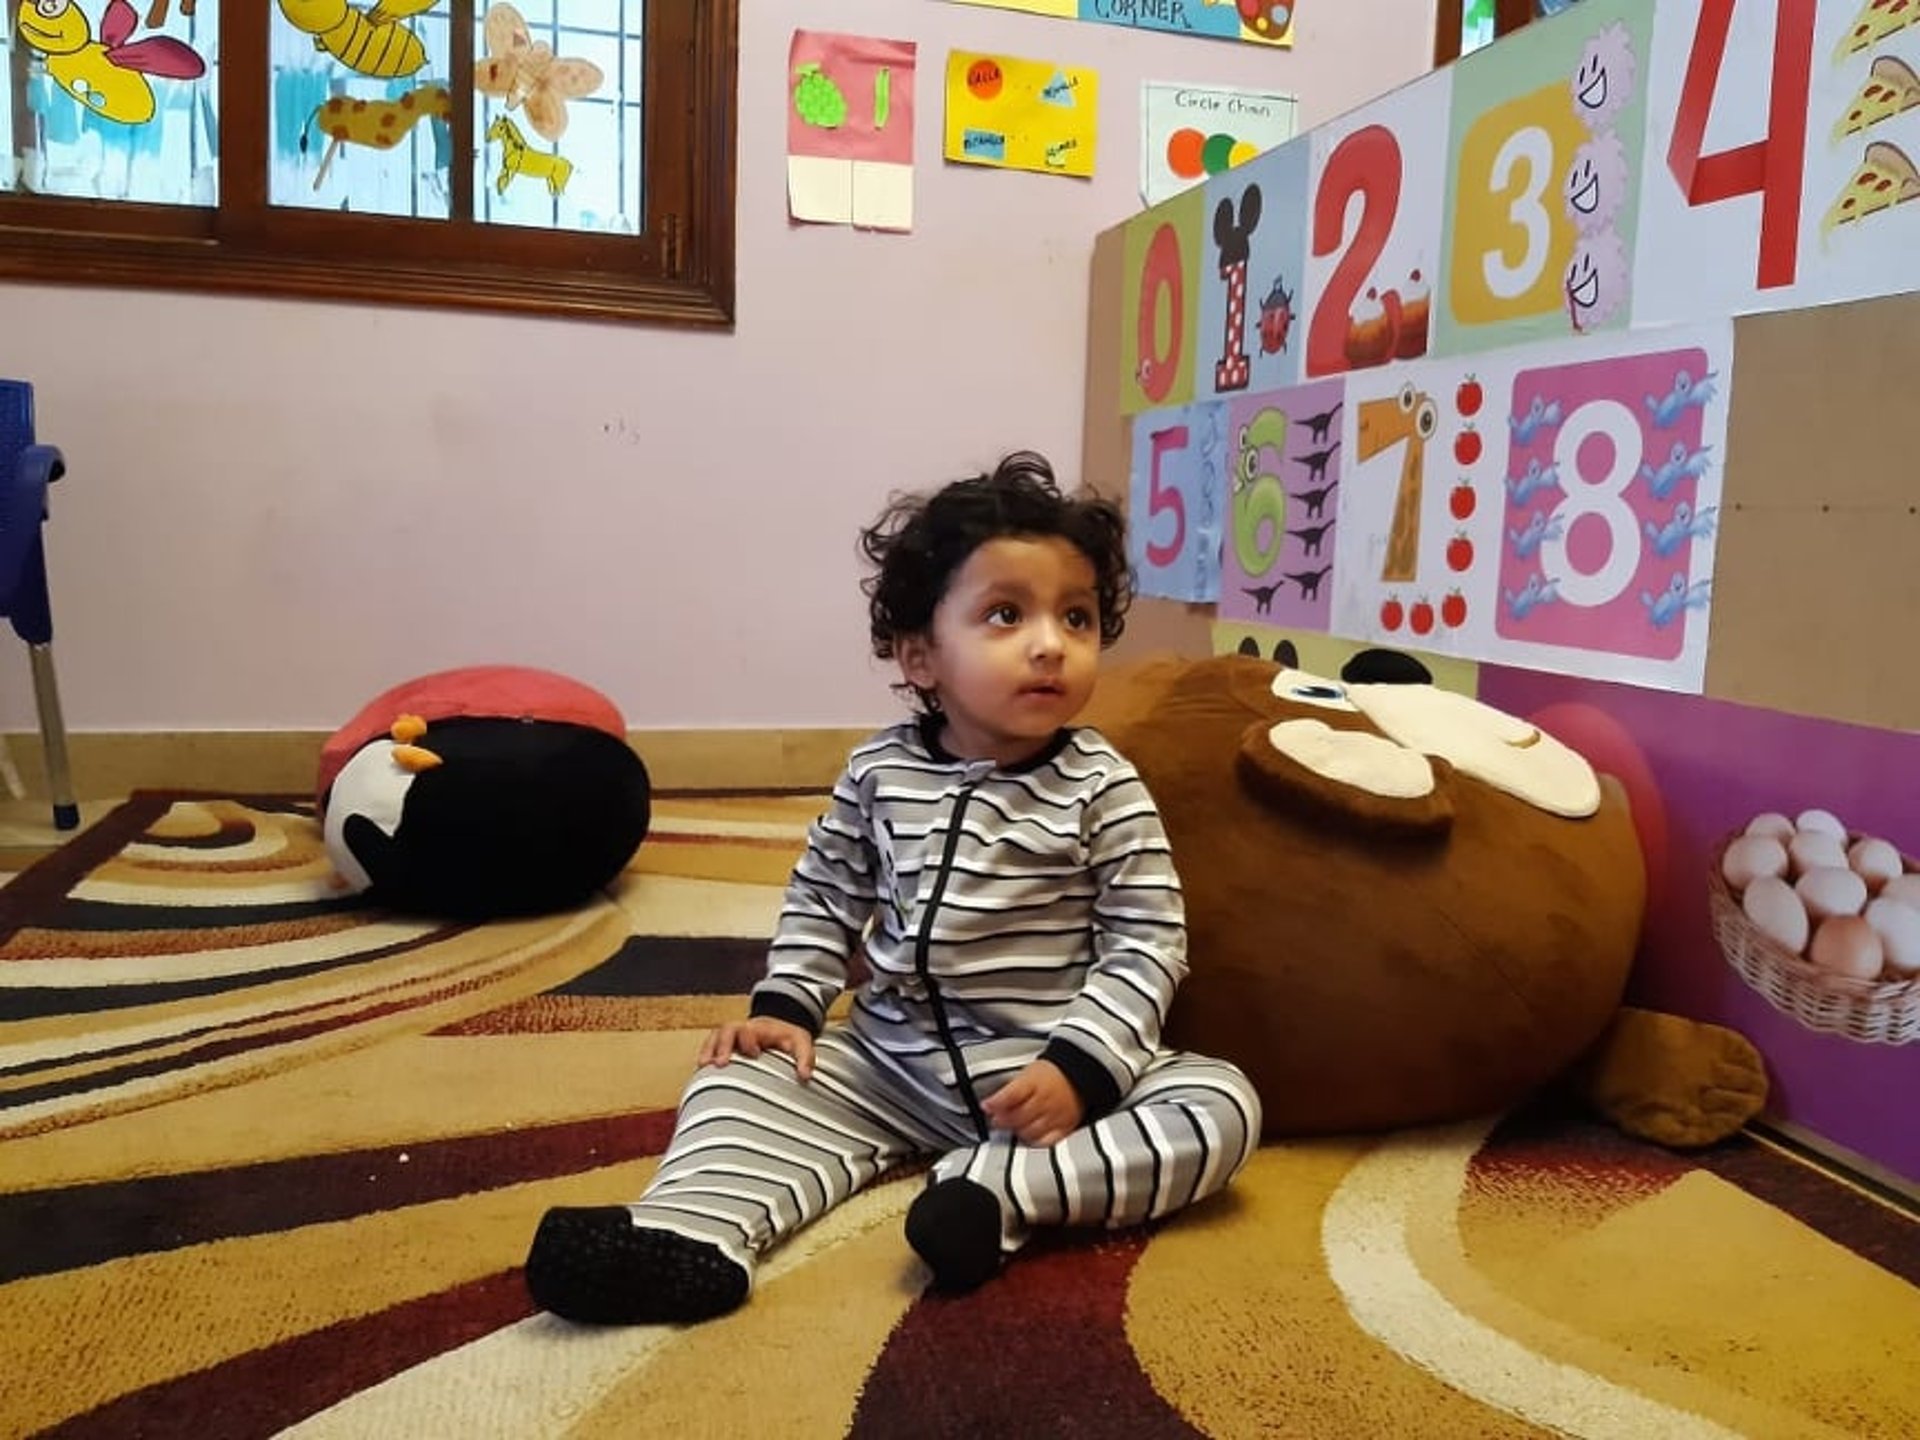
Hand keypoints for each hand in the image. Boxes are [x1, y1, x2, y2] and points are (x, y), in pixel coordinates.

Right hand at [696, 1017, 814, 1080]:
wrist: (778, 1028)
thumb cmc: (788, 1037)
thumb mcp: (802, 1042)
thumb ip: (805, 1057)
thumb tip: (806, 1077)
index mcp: (758, 1028)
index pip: (748, 1029)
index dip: (748, 1040)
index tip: (754, 1054)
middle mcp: (741, 1031)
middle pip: (725, 1031)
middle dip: (721, 1046)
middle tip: (719, 1063)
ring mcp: (730, 1038)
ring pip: (713, 1038)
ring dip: (708, 1050)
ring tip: (702, 1066)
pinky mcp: (724, 1047)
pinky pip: (709, 1047)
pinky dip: (705, 1056)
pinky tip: (700, 1072)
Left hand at [981, 1059, 1082, 1146]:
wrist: (1078, 1074)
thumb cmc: (1050, 1074)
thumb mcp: (1027, 1073)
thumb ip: (1011, 1090)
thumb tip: (992, 1103)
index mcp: (1035, 1083)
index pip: (1011, 1095)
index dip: (996, 1103)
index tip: (986, 1106)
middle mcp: (1045, 1100)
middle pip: (1018, 1117)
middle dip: (1002, 1120)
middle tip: (996, 1119)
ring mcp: (1055, 1116)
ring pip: (1029, 1132)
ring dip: (1016, 1131)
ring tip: (1012, 1126)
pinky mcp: (1064, 1128)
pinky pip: (1045, 1142)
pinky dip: (1033, 1142)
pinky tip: (1027, 1136)